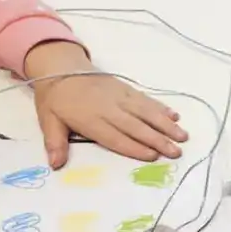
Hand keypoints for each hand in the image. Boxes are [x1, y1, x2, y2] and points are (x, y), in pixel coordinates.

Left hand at [24, 42, 186, 168]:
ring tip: (182, 136)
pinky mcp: (125, 88)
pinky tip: (174, 116)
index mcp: (89, 119)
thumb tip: (55, 164)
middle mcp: (108, 108)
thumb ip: (54, 142)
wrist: (60, 66)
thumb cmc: (55, 99)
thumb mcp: (48, 121)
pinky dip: (161, 107)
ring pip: (145, 112)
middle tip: (176, 151)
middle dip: (157, 139)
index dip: (133, 146)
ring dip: (165, 124)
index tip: (152, 156)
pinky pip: (145, 99)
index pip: (114, 136)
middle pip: (135, 126)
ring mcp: (119, 97)